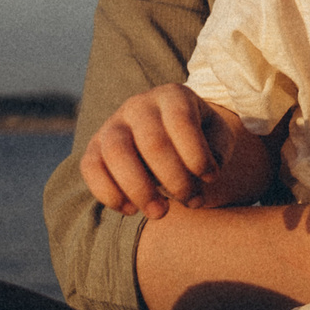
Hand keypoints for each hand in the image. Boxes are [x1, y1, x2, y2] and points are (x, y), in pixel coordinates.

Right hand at [82, 84, 226, 217]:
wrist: (167, 135)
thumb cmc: (197, 137)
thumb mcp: (217, 135)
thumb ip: (219, 148)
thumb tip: (207, 171)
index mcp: (173, 95)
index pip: (181, 121)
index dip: (197, 155)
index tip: (211, 178)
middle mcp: (139, 105)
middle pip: (152, 142)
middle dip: (175, 179)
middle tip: (192, 202)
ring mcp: (112, 125)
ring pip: (117, 153)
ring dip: (140, 190)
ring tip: (160, 213)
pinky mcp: (94, 148)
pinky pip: (91, 168)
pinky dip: (108, 193)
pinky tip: (131, 210)